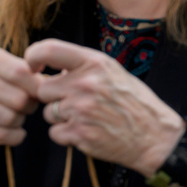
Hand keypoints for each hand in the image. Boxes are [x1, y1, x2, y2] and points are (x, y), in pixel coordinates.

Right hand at [0, 45, 39, 183]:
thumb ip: (22, 69)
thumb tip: (53, 78)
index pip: (22, 72)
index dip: (38, 85)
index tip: (39, 91)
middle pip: (21, 99)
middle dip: (29, 106)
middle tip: (25, 106)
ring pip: (12, 119)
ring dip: (20, 121)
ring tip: (15, 116)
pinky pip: (1, 135)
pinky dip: (14, 136)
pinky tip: (15, 132)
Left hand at [24, 39, 184, 176]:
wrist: (154, 136)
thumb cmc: (134, 103)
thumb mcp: (114, 73)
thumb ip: (84, 67)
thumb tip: (54, 68)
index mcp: (95, 63)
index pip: (49, 50)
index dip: (33, 57)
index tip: (32, 66)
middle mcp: (85, 83)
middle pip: (44, 89)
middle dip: (54, 98)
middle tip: (77, 103)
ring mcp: (81, 110)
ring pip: (49, 113)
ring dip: (62, 118)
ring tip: (88, 119)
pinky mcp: (79, 134)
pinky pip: (55, 133)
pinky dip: (67, 136)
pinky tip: (88, 132)